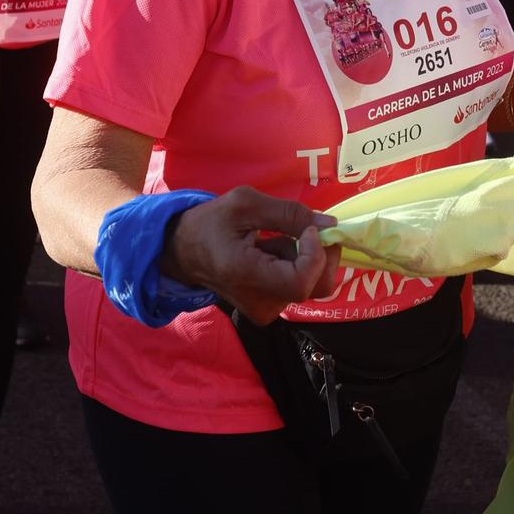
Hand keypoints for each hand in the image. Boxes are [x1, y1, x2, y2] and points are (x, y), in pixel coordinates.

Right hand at [165, 185, 341, 325]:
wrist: (183, 252)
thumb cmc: (211, 222)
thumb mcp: (246, 203)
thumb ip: (290, 213)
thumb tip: (330, 225)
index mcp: (246, 274)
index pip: (301, 281)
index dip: (316, 254)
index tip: (309, 228)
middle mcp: (259, 302)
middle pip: (316, 286)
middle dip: (321, 253)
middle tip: (304, 228)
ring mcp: (265, 310)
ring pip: (311, 284)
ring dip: (304, 256)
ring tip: (272, 240)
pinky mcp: (269, 310)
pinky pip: (299, 286)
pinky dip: (296, 265)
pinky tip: (270, 254)